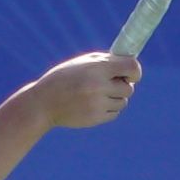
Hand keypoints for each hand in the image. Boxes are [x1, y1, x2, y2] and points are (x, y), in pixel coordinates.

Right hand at [25, 52, 140, 129]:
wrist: (44, 103)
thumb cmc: (64, 78)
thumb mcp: (81, 63)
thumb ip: (105, 61)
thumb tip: (130, 64)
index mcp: (97, 68)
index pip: (132, 68)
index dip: (135, 71)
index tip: (131, 74)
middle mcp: (99, 86)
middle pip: (129, 88)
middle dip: (122, 85)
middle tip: (110, 83)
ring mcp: (98, 104)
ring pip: (123, 102)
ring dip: (115, 98)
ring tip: (98, 94)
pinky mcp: (96, 118)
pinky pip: (114, 113)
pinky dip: (109, 109)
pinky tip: (94, 104)